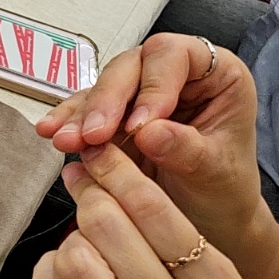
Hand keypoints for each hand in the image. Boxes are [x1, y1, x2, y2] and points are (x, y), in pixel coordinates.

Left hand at [31, 146, 255, 278]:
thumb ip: (178, 242)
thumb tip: (113, 178)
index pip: (154, 210)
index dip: (116, 169)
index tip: (98, 152)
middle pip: (107, 225)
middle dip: (90, 193)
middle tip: (83, 180)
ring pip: (74, 260)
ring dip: (72, 239)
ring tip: (85, 241)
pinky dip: (48, 273)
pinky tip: (66, 273)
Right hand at [36, 34, 265, 257]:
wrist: (210, 222)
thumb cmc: (225, 191)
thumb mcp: (217, 172)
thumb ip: (187, 149)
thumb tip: (149, 131)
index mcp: (216, 74)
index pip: (174, 56)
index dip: (152, 85)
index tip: (139, 127)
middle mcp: (176, 75)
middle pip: (131, 66)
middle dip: (107, 99)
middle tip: (94, 134)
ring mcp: (142, 93)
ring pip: (104, 86)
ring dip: (82, 114)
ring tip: (67, 141)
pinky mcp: (116, 114)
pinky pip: (87, 110)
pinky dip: (69, 122)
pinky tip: (53, 132)